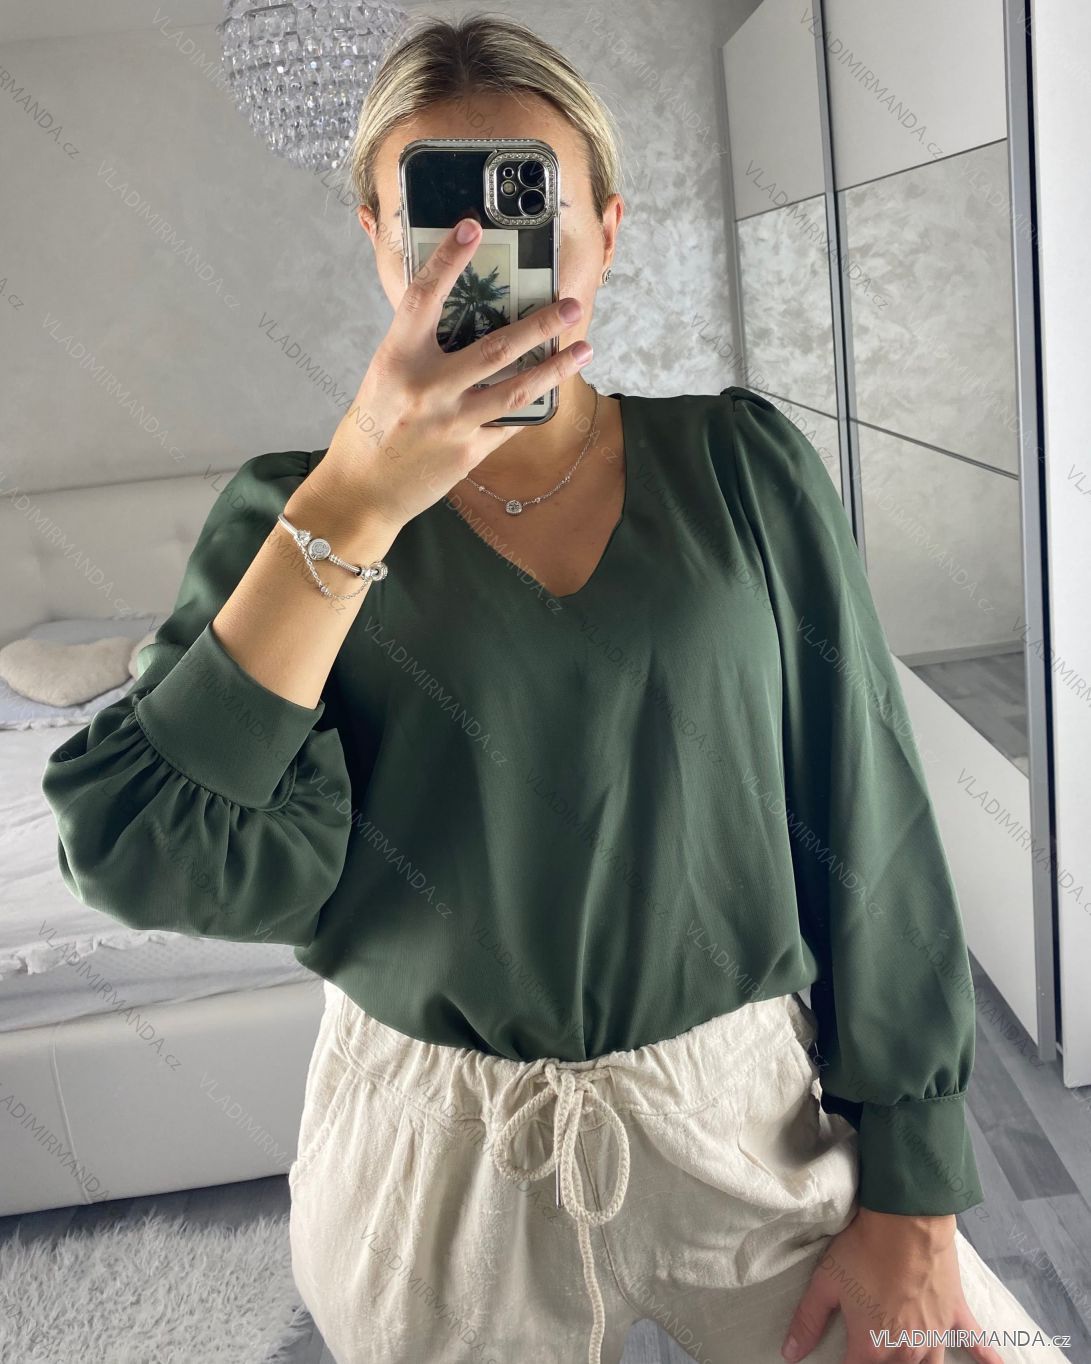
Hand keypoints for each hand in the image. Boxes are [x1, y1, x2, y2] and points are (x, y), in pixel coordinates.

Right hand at [312, 215, 591, 531]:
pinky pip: (509, 424)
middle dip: (542, 324)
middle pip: (497, 347)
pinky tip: (553, 391)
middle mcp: (427, 389)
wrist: (363, 490)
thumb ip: (421, 351)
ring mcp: (451, 423)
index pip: (425, 297)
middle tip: (571, 305)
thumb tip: (464, 321)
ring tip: (583, 348)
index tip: (472, 227)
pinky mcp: (468, 452)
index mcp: (397, 359)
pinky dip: (531, 406)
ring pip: (517, 390)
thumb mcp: (385, 377)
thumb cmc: (372, 428)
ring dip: (556, 368)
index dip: (448, 259)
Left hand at [781, 1208, 1003, 1362]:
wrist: (904, 1220)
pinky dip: (987, 1358)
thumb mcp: (825, 1282)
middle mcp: (906, 1350)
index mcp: (871, 1347)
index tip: (845, 1361)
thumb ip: (807, 1321)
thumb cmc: (862, 1249)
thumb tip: (790, 1353)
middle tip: (877, 1354)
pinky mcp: (955, 1315)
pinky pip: (977, 1343)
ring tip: (911, 1362)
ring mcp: (935, 1335)